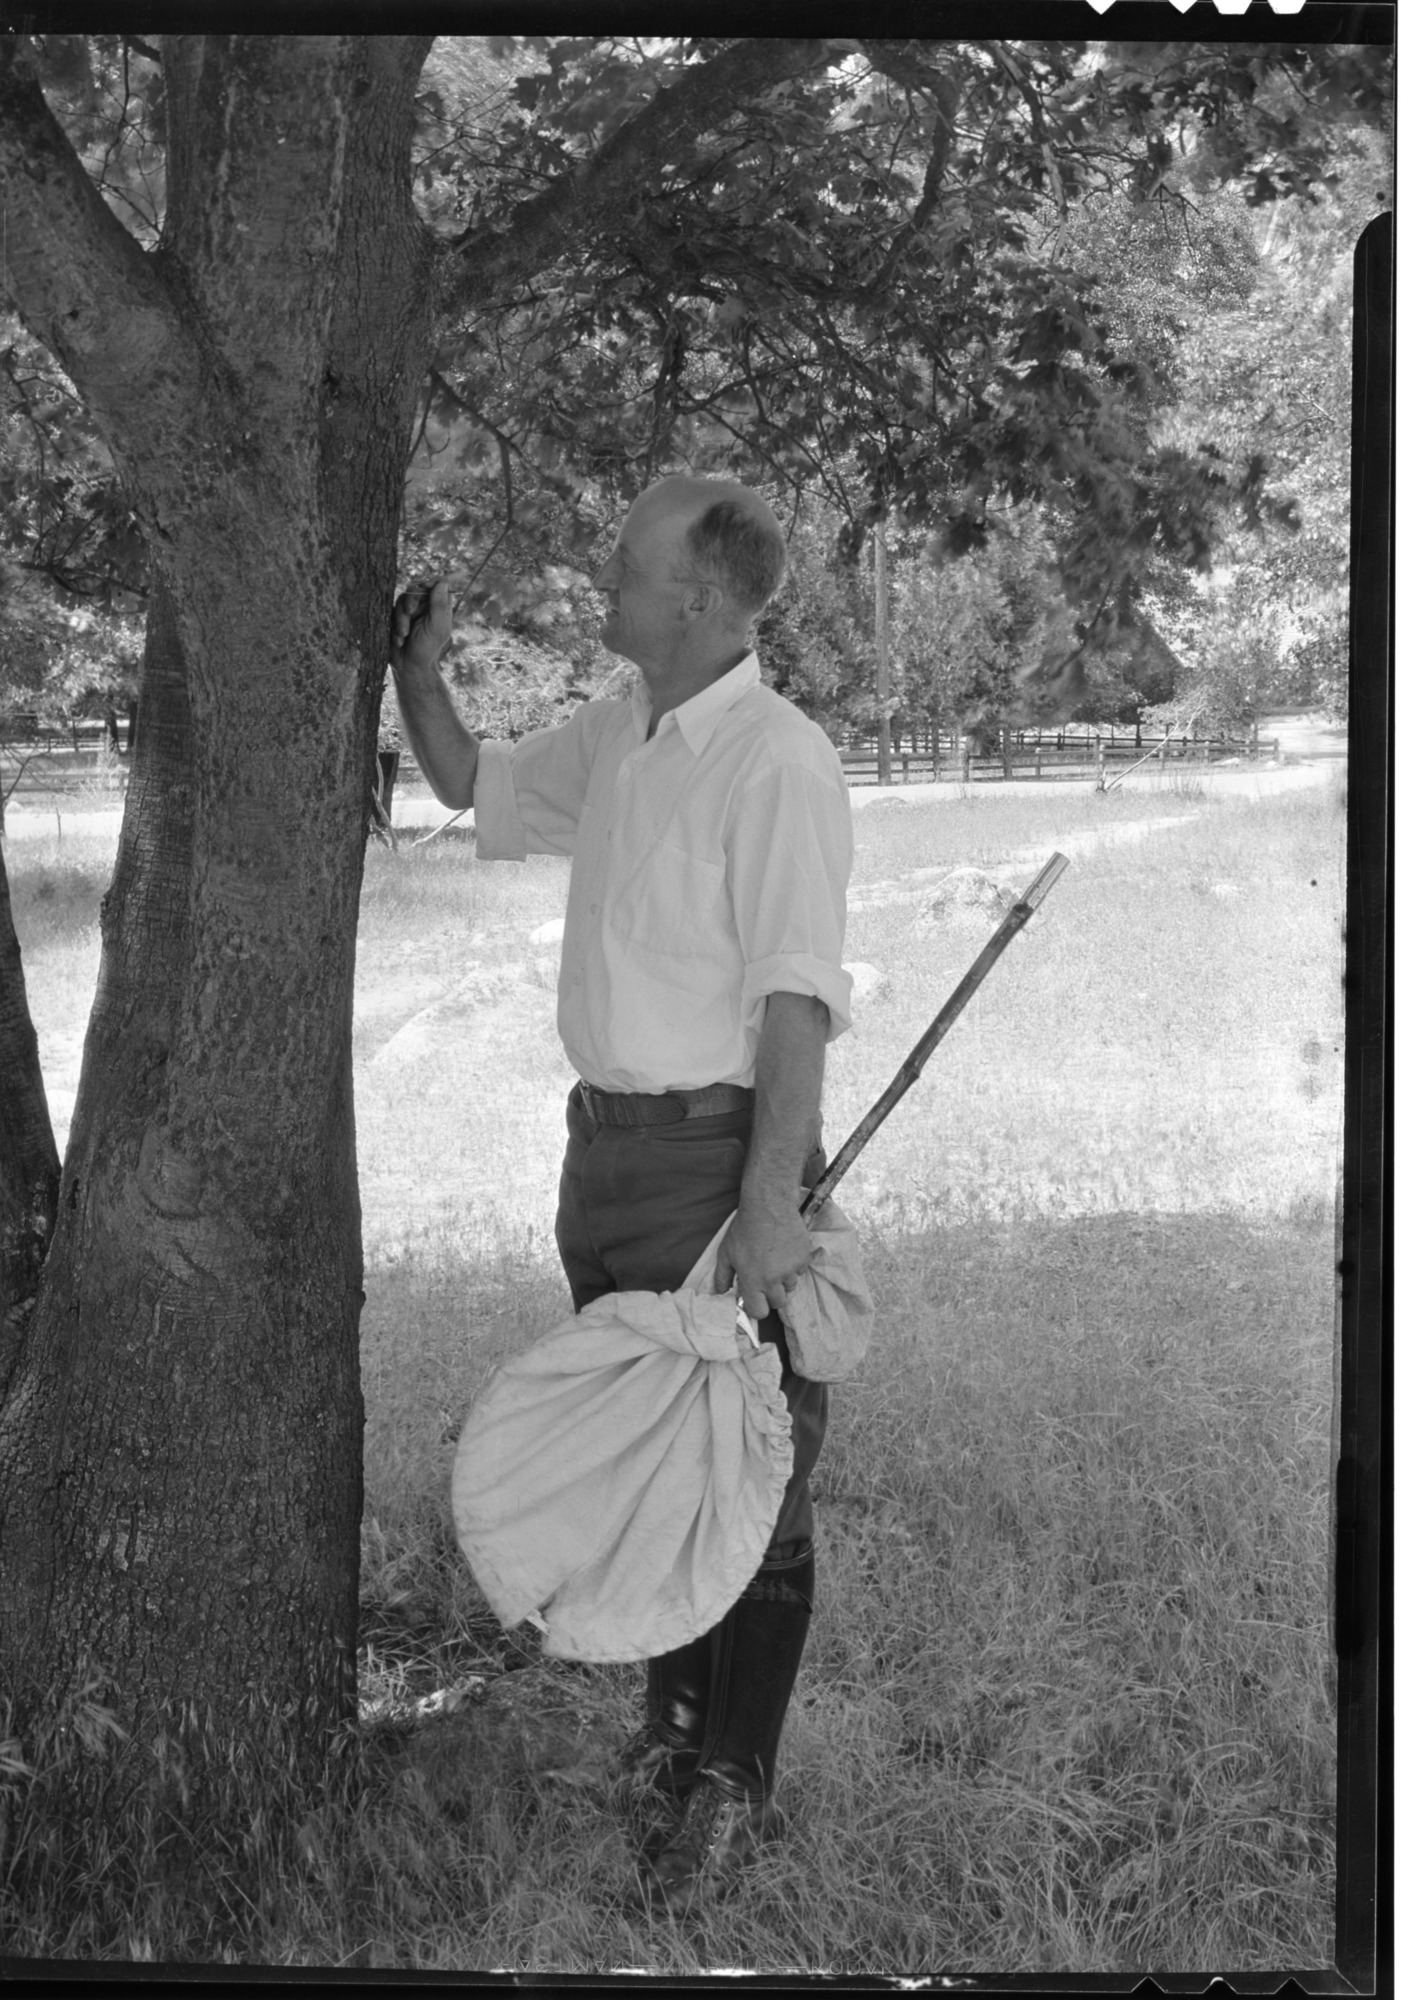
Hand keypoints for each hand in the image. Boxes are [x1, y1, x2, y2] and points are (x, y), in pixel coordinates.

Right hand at [391, 578, 452, 673]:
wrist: (409, 667)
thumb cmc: (427, 649)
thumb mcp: (436, 628)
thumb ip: (440, 605)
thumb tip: (443, 582)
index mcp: (440, 608)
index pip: (438, 584)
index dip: (430, 582)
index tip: (424, 586)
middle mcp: (426, 606)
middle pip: (416, 588)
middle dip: (411, 601)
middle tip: (410, 612)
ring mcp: (410, 611)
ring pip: (401, 600)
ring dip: (401, 618)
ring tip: (404, 635)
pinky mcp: (397, 617)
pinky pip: (391, 611)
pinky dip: (394, 625)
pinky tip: (399, 640)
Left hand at [715, 1191, 811, 1323]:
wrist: (769, 1206)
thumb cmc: (744, 1229)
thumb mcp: (726, 1252)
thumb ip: (722, 1277)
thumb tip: (720, 1293)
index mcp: (753, 1281)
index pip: (759, 1312)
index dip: (757, 1307)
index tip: (755, 1298)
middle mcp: (773, 1279)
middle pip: (778, 1303)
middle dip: (771, 1294)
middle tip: (765, 1278)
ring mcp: (791, 1269)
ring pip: (790, 1286)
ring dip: (783, 1279)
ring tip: (774, 1259)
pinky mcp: (803, 1258)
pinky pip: (800, 1271)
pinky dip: (794, 1265)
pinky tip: (784, 1250)